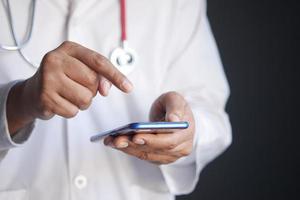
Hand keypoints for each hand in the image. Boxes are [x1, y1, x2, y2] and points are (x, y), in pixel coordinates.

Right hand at [7, 41, 132, 134]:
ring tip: (69, 95)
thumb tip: (106, 89)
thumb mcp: (80, 69)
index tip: (129, 88)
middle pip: (93, 81)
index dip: (116, 75)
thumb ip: (99, 75)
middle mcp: (55, 59)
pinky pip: (73, 111)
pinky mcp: (44, 97)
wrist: (32, 92)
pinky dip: (71, 111)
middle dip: (91, 90)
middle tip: (76, 87)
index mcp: (69, 48)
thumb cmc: (62, 78)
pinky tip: (60, 102)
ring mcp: (48, 78)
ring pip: (85, 98)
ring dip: (82, 102)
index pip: (99, 61)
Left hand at [104, 92, 194, 164]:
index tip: (135, 136)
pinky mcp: (159, 158)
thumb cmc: (174, 106)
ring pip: (146, 155)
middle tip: (117, 139)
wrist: (173, 115)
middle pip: (155, 150)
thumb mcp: (175, 99)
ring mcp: (170, 156)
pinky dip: (128, 149)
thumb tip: (173, 120)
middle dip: (134, 145)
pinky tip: (115, 142)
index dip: (152, 140)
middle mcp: (180, 149)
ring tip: (111, 140)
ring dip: (127, 148)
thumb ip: (175, 107)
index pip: (168, 141)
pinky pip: (143, 155)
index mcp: (186, 135)